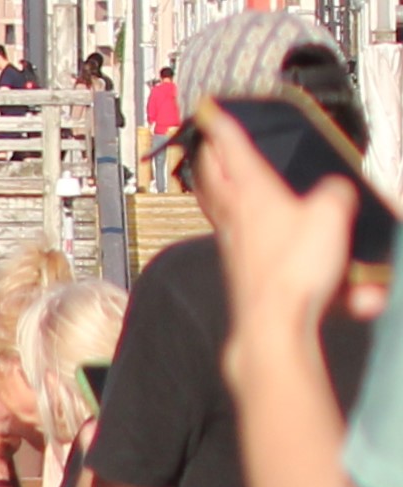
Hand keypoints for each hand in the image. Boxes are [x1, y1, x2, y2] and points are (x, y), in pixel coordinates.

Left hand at [201, 110, 372, 380]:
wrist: (273, 325)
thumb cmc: (296, 271)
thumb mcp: (331, 216)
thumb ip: (335, 194)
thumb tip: (333, 193)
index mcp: (253, 194)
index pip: (233, 150)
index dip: (223, 126)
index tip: (209, 108)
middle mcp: (234, 218)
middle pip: (213, 178)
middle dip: (209, 155)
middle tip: (204, 141)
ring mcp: (232, 245)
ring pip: (216, 206)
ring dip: (214, 186)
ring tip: (212, 177)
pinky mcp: (239, 270)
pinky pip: (231, 235)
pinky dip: (231, 220)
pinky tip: (237, 226)